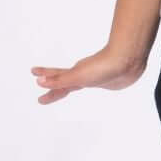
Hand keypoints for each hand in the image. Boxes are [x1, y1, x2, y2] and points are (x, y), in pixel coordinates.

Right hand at [30, 47, 145, 103]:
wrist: (127, 61)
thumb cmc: (104, 67)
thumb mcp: (79, 76)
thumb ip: (60, 80)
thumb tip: (39, 82)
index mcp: (75, 73)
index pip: (55, 76)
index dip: (45, 77)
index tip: (33, 73)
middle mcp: (82, 74)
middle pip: (63, 83)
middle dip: (52, 89)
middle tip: (42, 98)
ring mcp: (94, 77)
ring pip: (77, 82)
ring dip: (68, 86)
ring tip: (63, 90)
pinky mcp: (107, 80)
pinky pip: (92, 83)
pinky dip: (86, 84)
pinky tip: (91, 84)